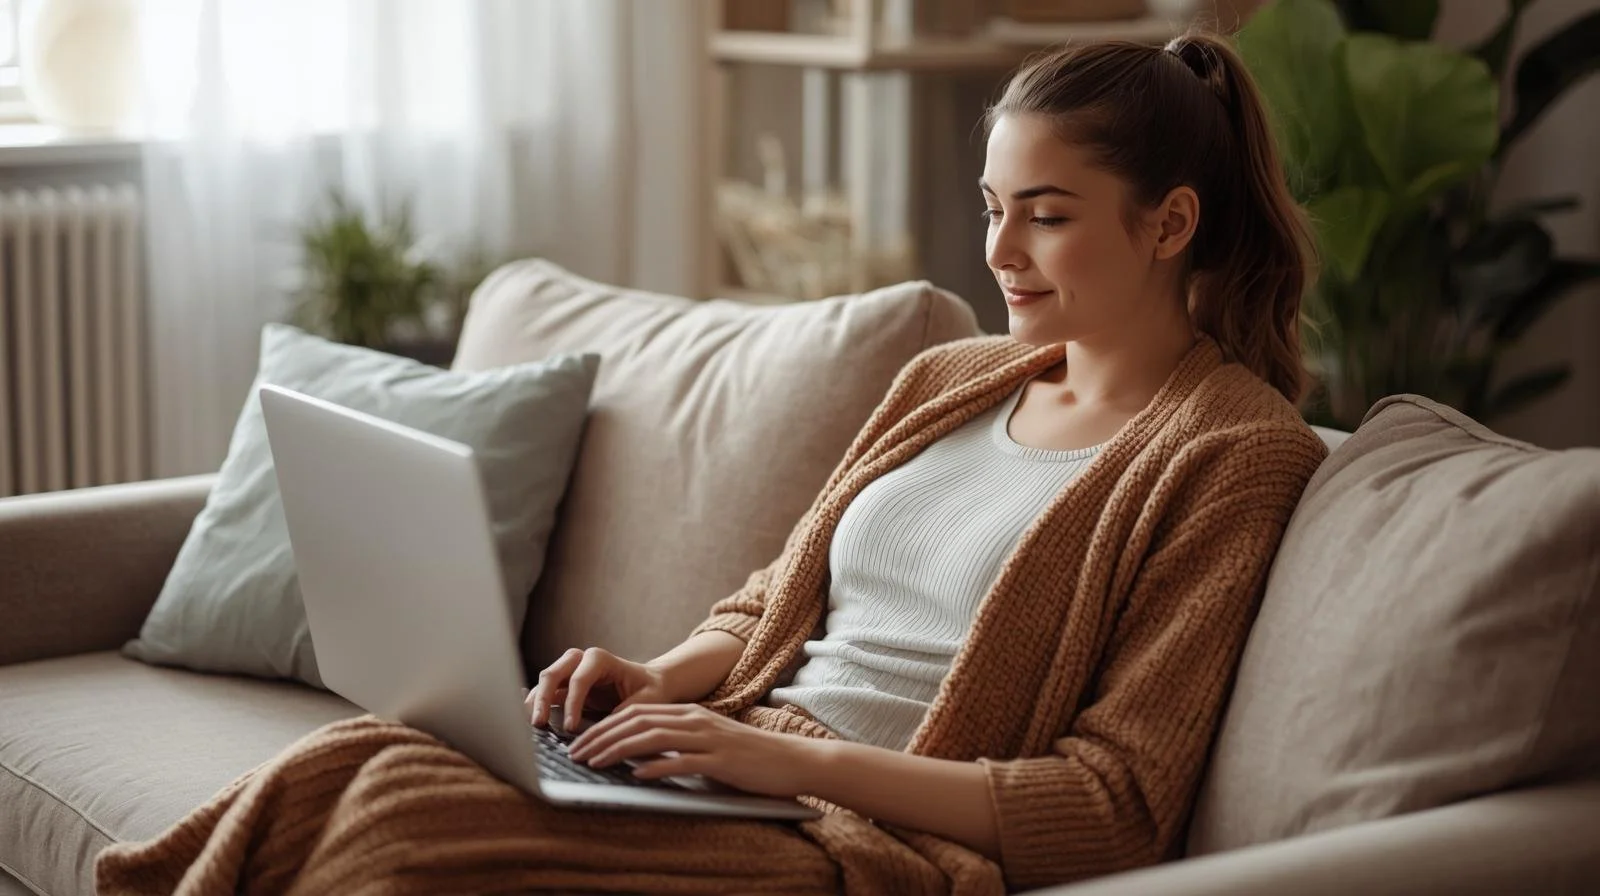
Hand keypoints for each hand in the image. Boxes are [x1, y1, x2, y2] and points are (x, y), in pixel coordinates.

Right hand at [525, 647, 669, 731]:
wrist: (649, 683)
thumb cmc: (650, 689)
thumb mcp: (647, 699)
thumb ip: (627, 709)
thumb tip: (605, 726)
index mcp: (600, 659)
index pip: (579, 679)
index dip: (572, 703)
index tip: (570, 728)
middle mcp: (580, 660)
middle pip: (553, 674)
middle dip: (543, 698)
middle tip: (539, 724)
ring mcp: (569, 671)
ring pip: (545, 682)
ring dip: (535, 703)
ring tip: (533, 726)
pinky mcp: (564, 686)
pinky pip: (545, 693)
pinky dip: (537, 705)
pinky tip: (530, 719)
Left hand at [566, 703, 820, 798]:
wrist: (788, 759)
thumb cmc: (746, 757)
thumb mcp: (706, 743)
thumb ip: (675, 744)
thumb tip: (638, 756)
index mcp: (689, 713)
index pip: (636, 713)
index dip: (604, 726)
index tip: (581, 741)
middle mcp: (695, 720)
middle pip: (638, 721)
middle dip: (602, 736)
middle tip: (576, 752)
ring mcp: (708, 738)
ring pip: (653, 737)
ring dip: (618, 750)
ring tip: (595, 762)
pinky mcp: (720, 760)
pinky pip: (682, 760)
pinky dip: (656, 766)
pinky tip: (636, 775)